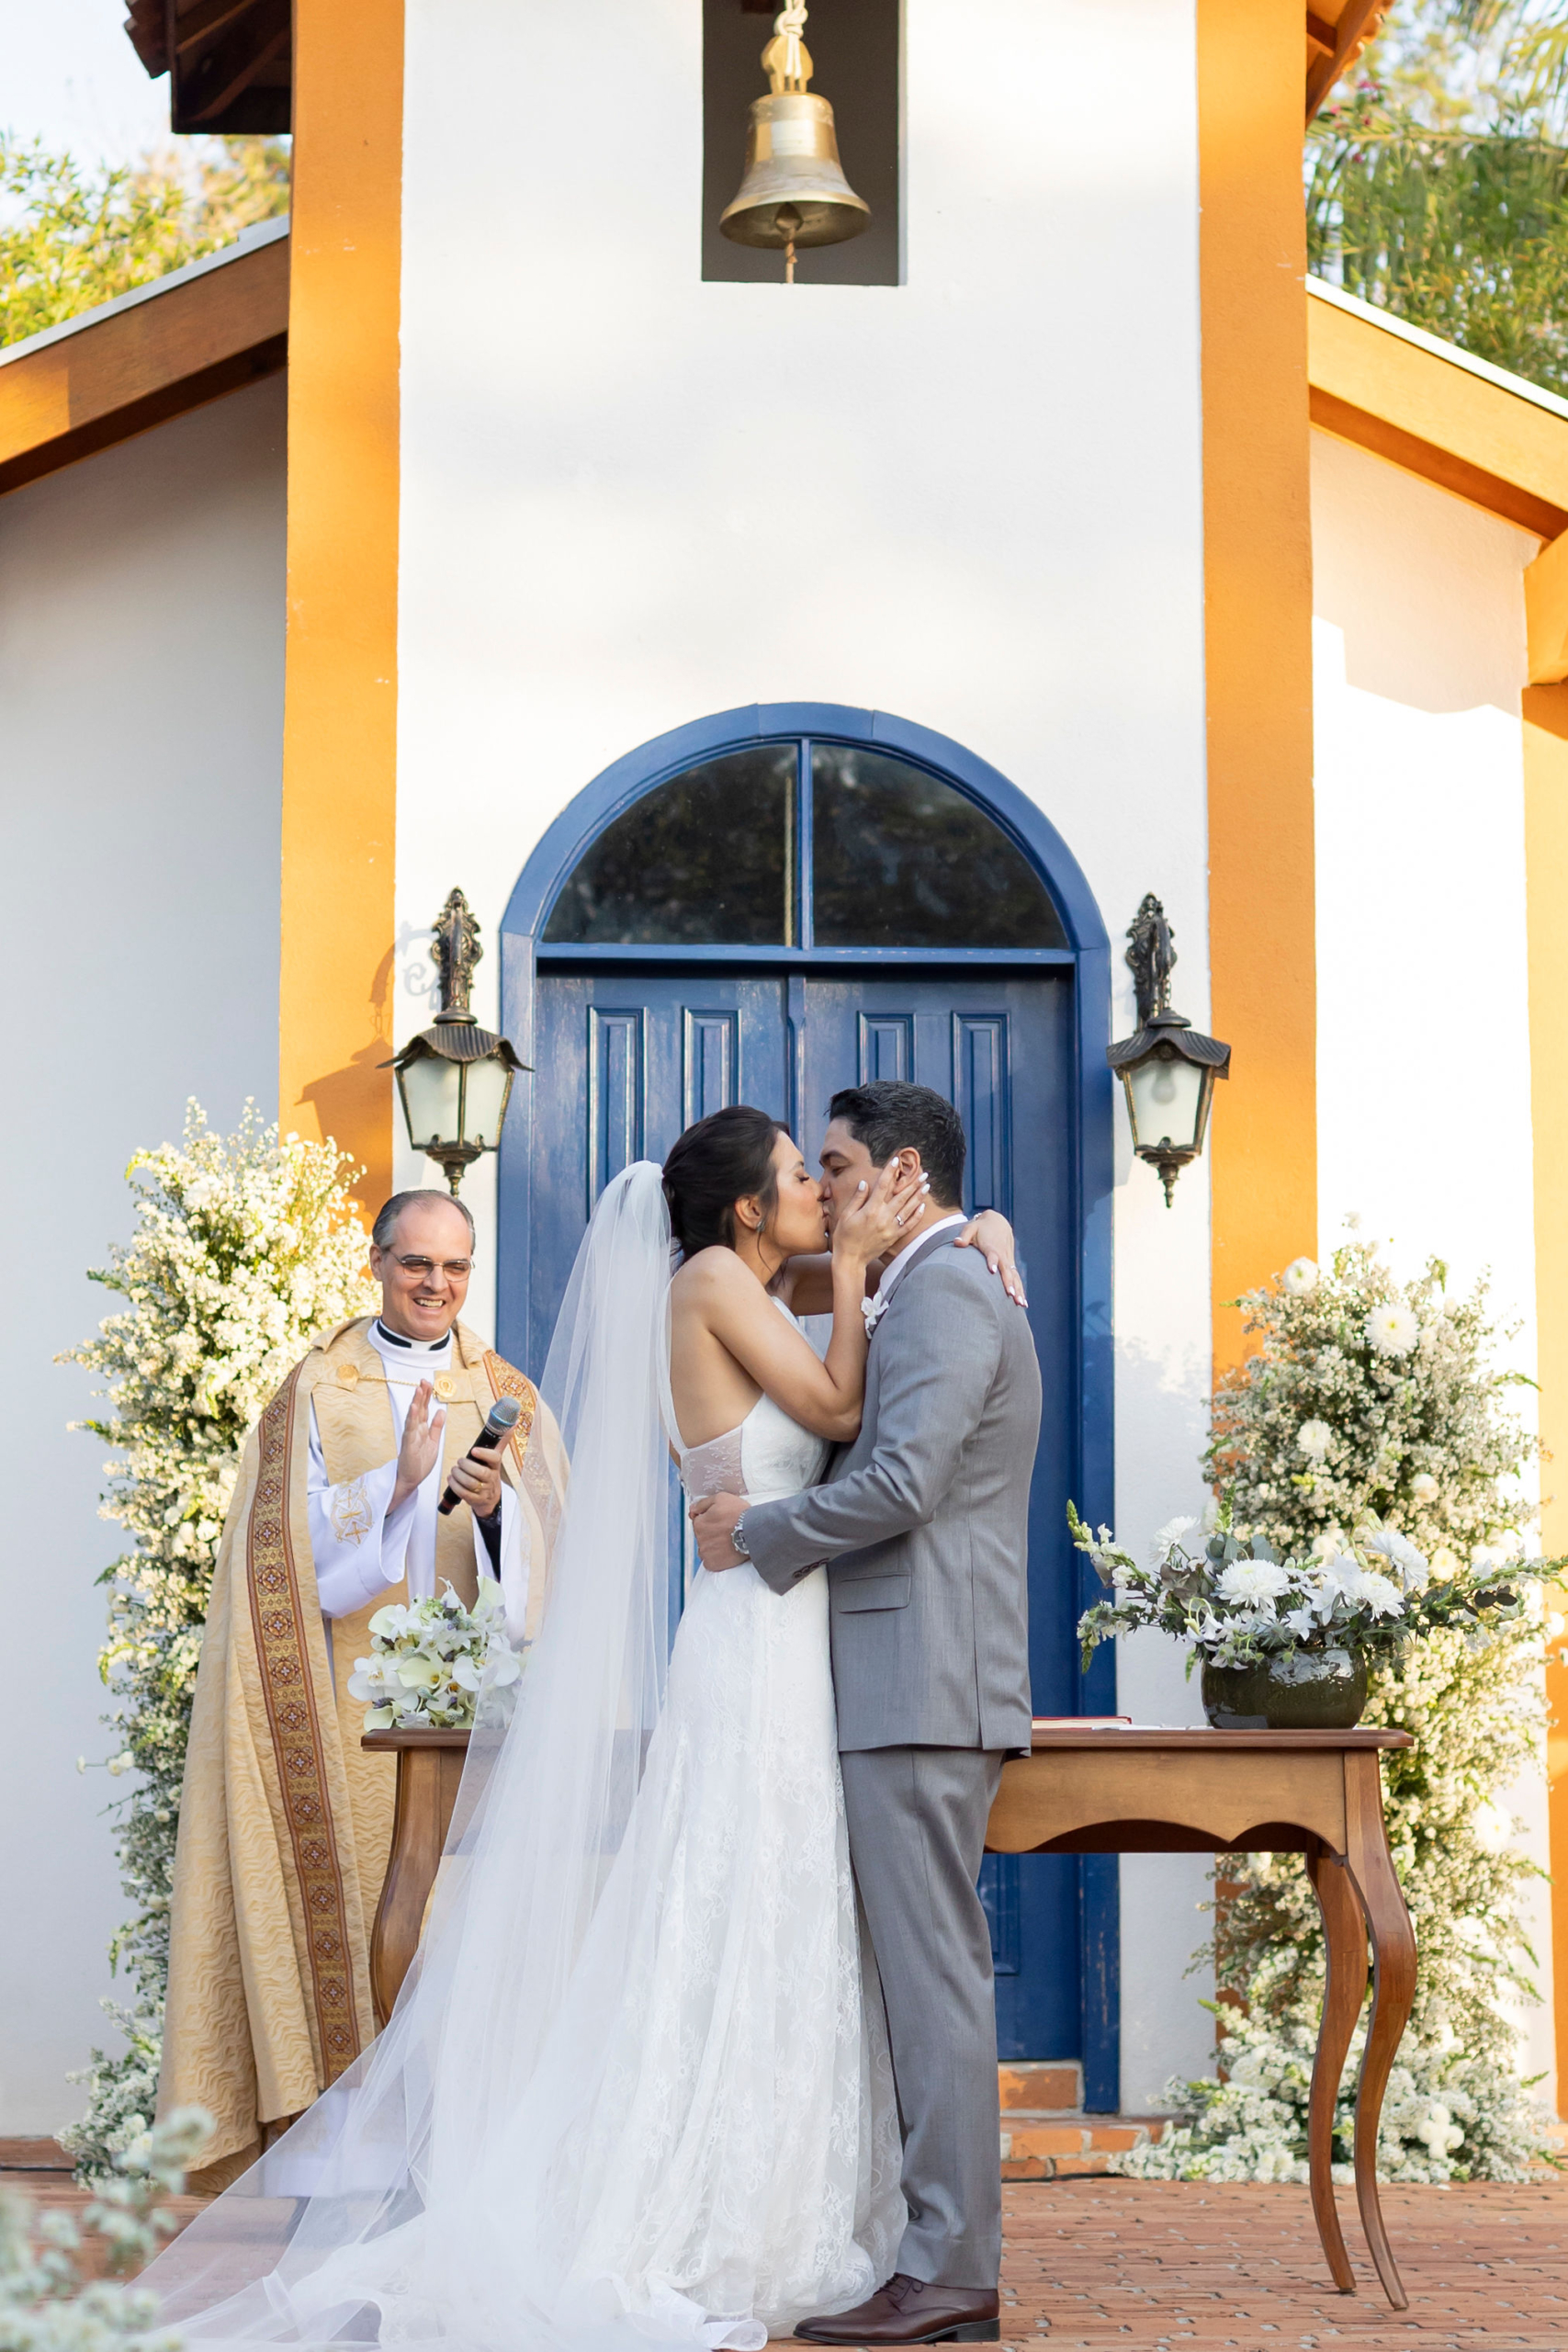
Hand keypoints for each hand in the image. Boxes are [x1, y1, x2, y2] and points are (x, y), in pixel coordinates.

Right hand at [391, 1380, 446, 1511]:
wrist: (410, 1480)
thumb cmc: (419, 1462)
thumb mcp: (433, 1442)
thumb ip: (436, 1427)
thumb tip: (441, 1411)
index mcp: (422, 1429)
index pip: (424, 1409)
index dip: (426, 1397)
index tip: (428, 1383)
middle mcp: (415, 1430)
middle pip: (418, 1409)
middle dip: (421, 1395)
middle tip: (423, 1381)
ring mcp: (411, 1436)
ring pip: (413, 1416)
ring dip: (416, 1402)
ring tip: (418, 1389)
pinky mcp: (408, 1445)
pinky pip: (410, 1429)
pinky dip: (411, 1418)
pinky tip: (412, 1408)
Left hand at [446, 1442, 503, 1518]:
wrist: (490, 1499)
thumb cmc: (490, 1475)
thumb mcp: (495, 1460)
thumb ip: (500, 1442)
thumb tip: (512, 1425)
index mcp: (496, 1466)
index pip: (495, 1458)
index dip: (484, 1454)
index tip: (474, 1450)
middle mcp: (491, 1478)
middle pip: (481, 1472)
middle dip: (466, 1465)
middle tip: (459, 1461)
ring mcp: (484, 1490)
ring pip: (470, 1483)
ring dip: (458, 1475)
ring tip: (454, 1470)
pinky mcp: (475, 1500)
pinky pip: (464, 1493)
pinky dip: (455, 1485)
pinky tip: (451, 1479)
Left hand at [689, 1491, 746, 1570]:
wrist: (753, 1532)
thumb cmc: (740, 1515)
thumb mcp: (721, 1498)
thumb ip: (703, 1503)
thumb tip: (692, 1509)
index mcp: (699, 1523)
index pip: (699, 1523)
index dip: (711, 1521)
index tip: (721, 1522)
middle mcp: (700, 1538)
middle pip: (703, 1536)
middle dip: (712, 1534)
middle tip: (727, 1531)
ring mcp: (706, 1552)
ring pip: (706, 1549)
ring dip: (714, 1547)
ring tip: (729, 1542)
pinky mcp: (712, 1564)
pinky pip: (710, 1562)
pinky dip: (717, 1558)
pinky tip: (727, 1552)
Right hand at [832, 1158, 927, 1267]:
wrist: (850, 1259)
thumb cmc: (844, 1236)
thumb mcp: (846, 1215)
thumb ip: (857, 1199)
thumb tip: (865, 1183)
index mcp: (870, 1209)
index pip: (882, 1186)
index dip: (890, 1171)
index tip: (896, 1160)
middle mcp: (883, 1217)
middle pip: (901, 1196)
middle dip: (913, 1183)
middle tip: (923, 1173)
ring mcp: (890, 1228)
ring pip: (908, 1209)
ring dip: (918, 1196)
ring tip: (927, 1185)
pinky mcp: (893, 1237)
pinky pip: (908, 1225)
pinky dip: (916, 1215)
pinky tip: (922, 1206)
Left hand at [954, 1211, 1026, 1305]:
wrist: (998, 1222)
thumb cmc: (980, 1227)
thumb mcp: (971, 1228)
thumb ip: (964, 1236)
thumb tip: (957, 1243)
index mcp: (991, 1246)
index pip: (992, 1254)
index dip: (992, 1261)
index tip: (992, 1270)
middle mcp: (1002, 1254)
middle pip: (1006, 1269)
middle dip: (1008, 1282)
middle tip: (1010, 1294)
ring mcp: (1008, 1260)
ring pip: (1014, 1276)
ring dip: (1018, 1289)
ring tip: (1020, 1303)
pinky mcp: (1011, 1265)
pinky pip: (1016, 1278)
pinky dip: (1020, 1290)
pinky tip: (1023, 1304)